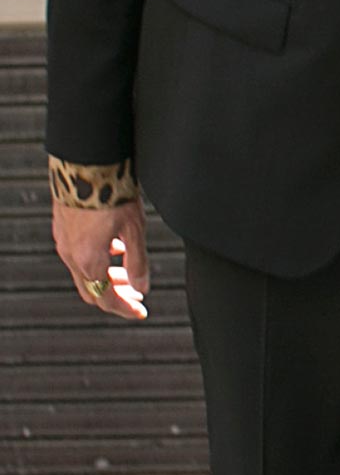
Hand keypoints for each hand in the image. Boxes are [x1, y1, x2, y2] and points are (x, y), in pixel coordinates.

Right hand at [51, 198, 148, 321]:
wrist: (86, 164)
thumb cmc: (113, 194)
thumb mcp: (134, 230)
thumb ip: (137, 262)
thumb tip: (142, 288)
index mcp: (88, 261)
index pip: (106, 299)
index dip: (125, 309)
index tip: (141, 311)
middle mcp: (71, 255)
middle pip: (91, 291)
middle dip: (115, 297)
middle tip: (136, 297)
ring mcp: (63, 242)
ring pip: (83, 273)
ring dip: (106, 278)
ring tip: (127, 273)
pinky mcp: (62, 229)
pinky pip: (77, 256)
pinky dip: (96, 261)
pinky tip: (114, 248)